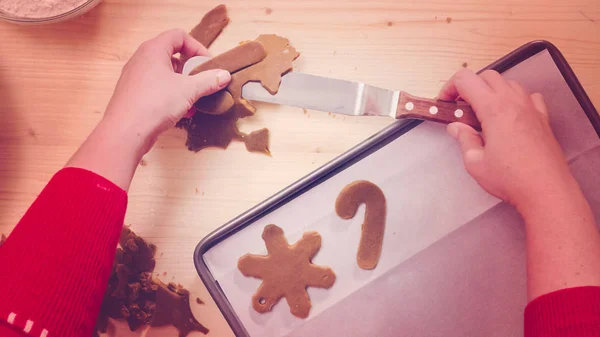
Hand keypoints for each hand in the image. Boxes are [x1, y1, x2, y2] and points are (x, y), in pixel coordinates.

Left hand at [103, 29, 230, 151]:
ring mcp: (135, 77)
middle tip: (201, 81)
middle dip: (190, 69)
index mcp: (153, 50)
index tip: (207, 64)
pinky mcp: (133, 94)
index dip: (196, 47)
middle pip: (171, 55)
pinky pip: (156, 88)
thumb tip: (224, 75)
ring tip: (193, 99)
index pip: (178, 36)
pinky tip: (181, 112)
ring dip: (182, 84)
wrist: (126, 132)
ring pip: (164, 74)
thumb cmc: (155, 104)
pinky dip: (171, 95)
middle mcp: (141, 60)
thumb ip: (208, 81)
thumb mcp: (188, 91)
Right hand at [439, 69, 573, 210]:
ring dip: (492, 91)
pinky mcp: (543, 118)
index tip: (445, 103)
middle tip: (460, 108)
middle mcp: (513, 102)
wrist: (546, 190)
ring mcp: (531, 108)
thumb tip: (456, 128)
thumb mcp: (475, 162)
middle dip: (470, 87)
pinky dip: (515, 99)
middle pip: (487, 76)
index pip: (466, 80)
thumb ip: (464, 139)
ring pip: (508, 83)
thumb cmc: (511, 178)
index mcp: (494, 109)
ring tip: (483, 113)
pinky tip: (510, 115)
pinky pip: (528, 96)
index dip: (449, 87)